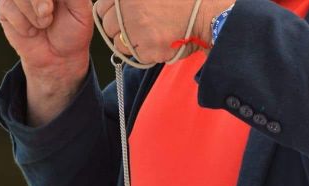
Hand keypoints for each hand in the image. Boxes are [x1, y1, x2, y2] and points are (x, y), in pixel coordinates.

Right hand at [0, 0, 93, 124]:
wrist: (59, 63)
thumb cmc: (73, 36)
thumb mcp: (81, 9)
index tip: (54, 9)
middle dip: (40, 3)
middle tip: (48, 18)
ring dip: (33, 16)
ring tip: (43, 26)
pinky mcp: (6, 10)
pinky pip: (8, 8)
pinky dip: (22, 25)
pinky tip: (31, 32)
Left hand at [93, 0, 227, 63]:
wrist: (207, 13)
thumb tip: (111, 6)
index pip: (101, 7)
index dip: (112, 12)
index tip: (123, 15)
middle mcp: (127, 7)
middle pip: (108, 26)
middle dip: (120, 29)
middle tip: (140, 26)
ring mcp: (135, 29)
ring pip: (119, 44)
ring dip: (130, 42)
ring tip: (151, 34)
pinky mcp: (146, 48)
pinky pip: (135, 56)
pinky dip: (145, 53)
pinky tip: (160, 41)